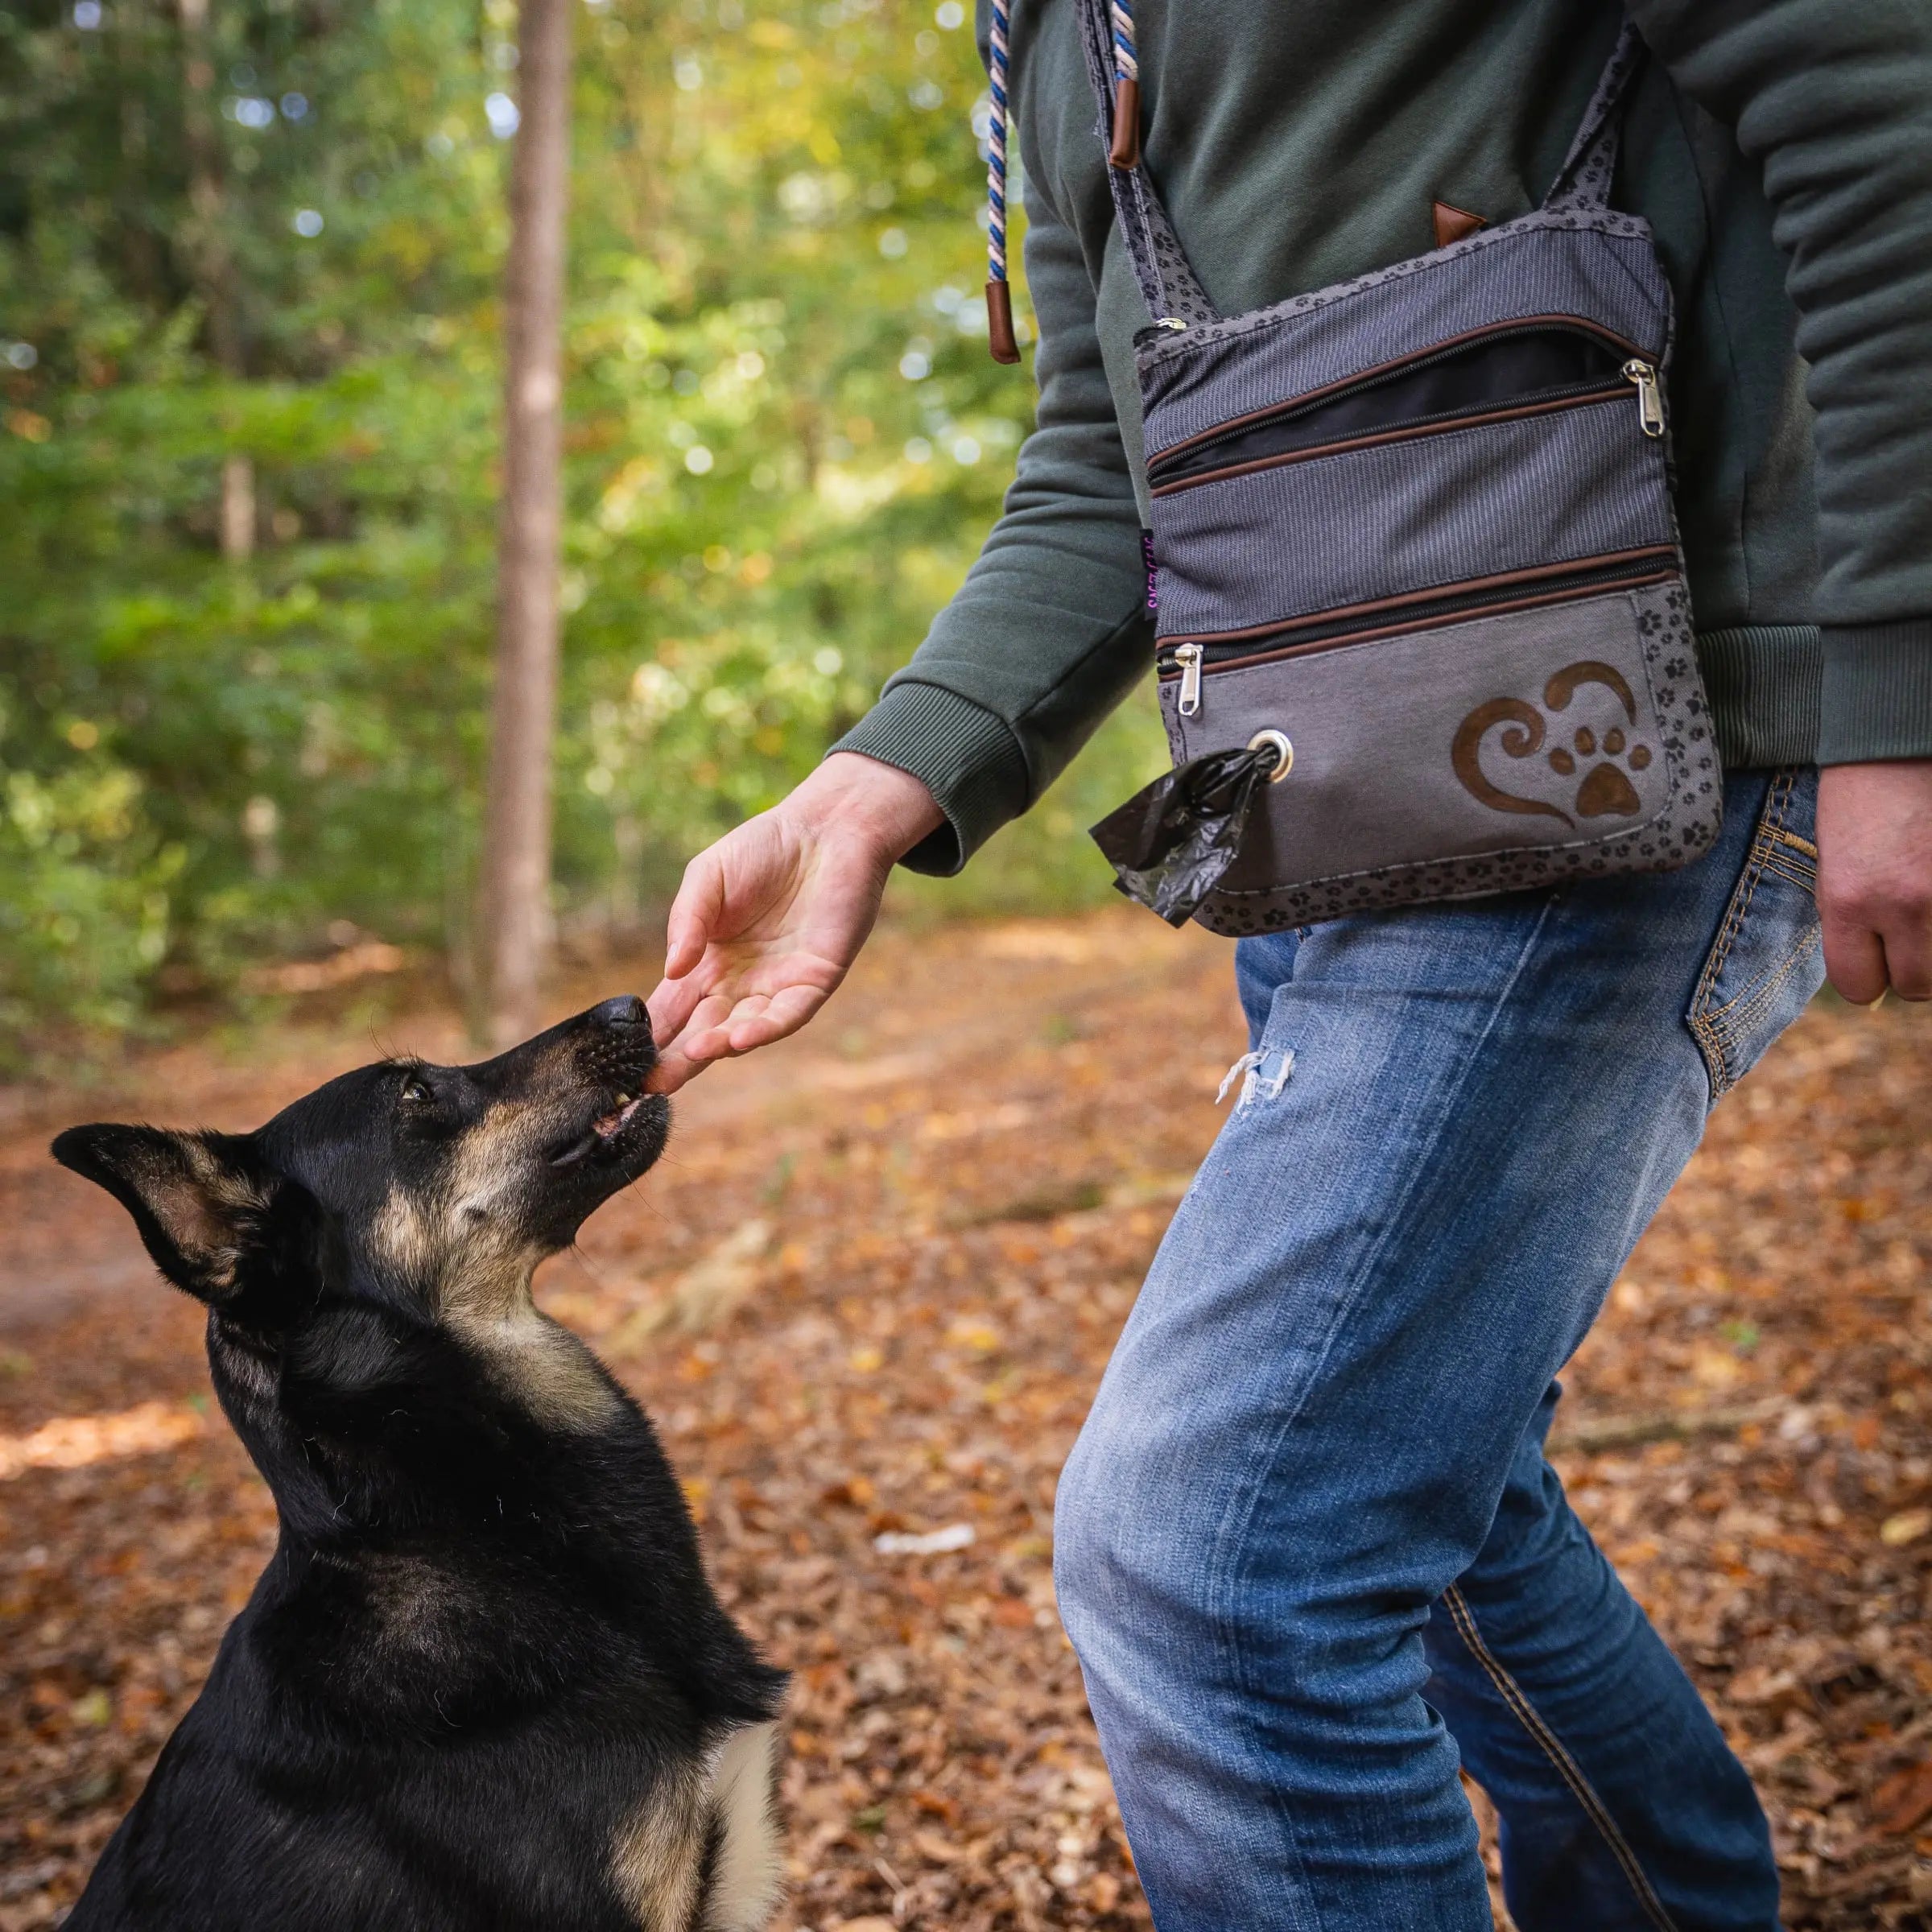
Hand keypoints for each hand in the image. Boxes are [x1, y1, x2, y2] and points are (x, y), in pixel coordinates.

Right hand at [644, 754, 944, 1092]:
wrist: (828, 829)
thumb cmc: (765, 848)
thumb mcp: (708, 877)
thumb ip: (687, 921)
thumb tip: (671, 969)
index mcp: (707, 961)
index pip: (674, 1006)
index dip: (652, 1033)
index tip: (625, 1060)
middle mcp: (740, 982)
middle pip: (704, 1029)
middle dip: (678, 1057)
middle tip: (650, 1083)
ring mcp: (778, 985)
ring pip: (744, 1029)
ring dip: (719, 1045)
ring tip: (692, 1055)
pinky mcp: (815, 981)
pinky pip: (788, 1014)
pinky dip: (764, 1028)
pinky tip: (739, 1038)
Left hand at [1816, 759, 1931, 1002]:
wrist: (1904, 737)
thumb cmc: (1862, 796)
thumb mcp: (1835, 862)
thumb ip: (1850, 918)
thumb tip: (1874, 971)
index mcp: (1849, 899)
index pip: (1857, 985)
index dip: (1866, 978)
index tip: (1874, 963)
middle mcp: (1905, 902)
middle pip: (1916, 985)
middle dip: (1913, 968)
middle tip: (1910, 937)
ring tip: (1928, 911)